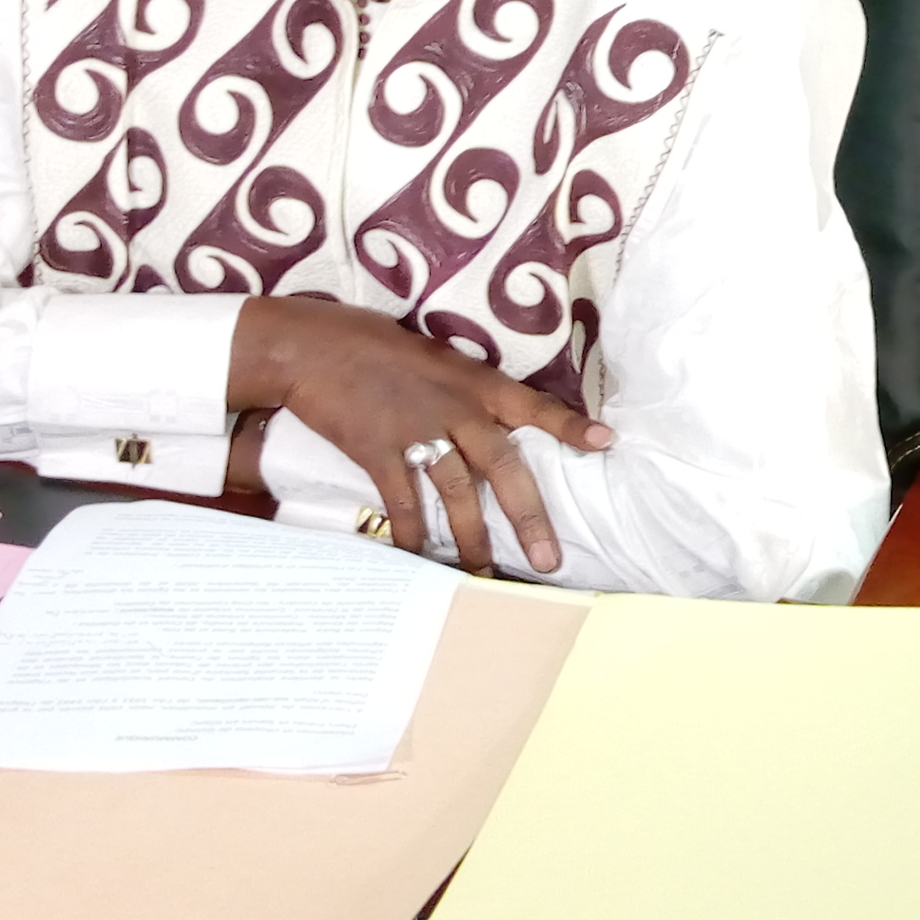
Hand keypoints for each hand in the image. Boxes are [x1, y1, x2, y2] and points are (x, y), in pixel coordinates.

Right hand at [229, 296, 611, 573]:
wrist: (313, 346)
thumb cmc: (374, 346)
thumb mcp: (434, 357)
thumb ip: (464, 390)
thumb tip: (489, 420)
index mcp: (474, 381)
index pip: (533, 405)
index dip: (569, 425)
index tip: (606, 443)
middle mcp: (455, 407)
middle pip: (503, 468)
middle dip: (529, 517)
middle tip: (548, 560)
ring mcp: (416, 429)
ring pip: (458, 493)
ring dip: (474, 539)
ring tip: (485, 573)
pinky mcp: (377, 450)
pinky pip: (403, 502)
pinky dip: (412, 533)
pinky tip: (419, 557)